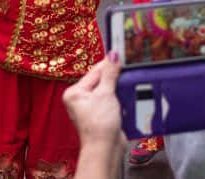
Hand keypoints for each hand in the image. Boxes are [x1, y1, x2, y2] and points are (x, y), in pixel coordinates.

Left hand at [63, 54, 125, 172]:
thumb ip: (110, 74)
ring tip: (130, 83)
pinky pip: (113, 102)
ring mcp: (92, 109)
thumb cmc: (99, 125)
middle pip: (102, 82)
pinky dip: (121, 100)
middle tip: (128, 70)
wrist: (105, 149)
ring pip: (109, 92)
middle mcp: (81, 100)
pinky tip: (129, 96)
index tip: (120, 55)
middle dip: (115, 78)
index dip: (108, 64)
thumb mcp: (105, 94)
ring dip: (120, 89)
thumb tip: (112, 55)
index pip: (94, 72)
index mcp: (75, 92)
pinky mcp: (103, 116)